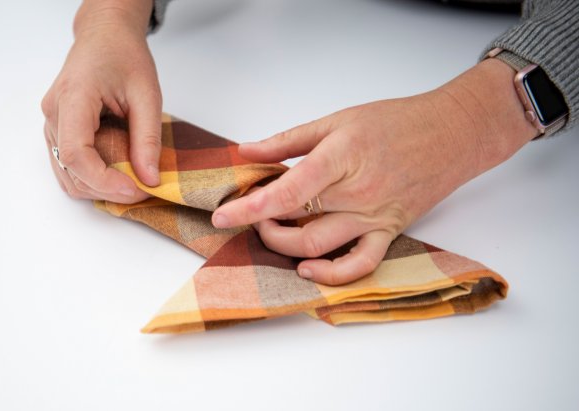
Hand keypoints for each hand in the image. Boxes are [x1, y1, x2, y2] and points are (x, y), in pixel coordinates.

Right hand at [42, 1, 158, 202]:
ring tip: (133, 183)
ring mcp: (52, 123)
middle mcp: (54, 113)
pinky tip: (119, 175)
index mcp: (73, 97)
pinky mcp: (58, 130)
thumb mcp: (147, 95)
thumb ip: (148, 138)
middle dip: (107, 189)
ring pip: (67, 174)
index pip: (76, 154)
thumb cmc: (124, 56)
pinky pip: (69, 165)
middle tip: (144, 189)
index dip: (104, 180)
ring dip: (100, 187)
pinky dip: (93, 178)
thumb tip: (150, 178)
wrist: (105, 36)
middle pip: (71, 170)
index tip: (136, 189)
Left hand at [212, 59, 536, 284]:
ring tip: (271, 231)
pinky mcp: (388, 232)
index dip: (248, 207)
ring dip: (284, 247)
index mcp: (341, 158)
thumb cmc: (396, 121)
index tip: (222, 215)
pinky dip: (333, 275)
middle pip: (296, 224)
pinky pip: (361, 265)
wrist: (451, 133)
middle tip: (251, 212)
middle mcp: (357, 194)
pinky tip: (308, 269)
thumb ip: (288, 140)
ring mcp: (374, 217)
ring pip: (319, 248)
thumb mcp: (337, 120)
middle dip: (261, 224)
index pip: (286, 192)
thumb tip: (247, 151)